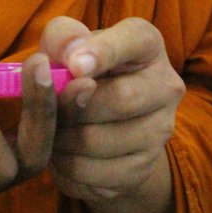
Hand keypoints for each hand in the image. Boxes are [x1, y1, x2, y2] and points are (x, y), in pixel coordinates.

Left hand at [40, 16, 185, 212]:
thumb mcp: (66, 44)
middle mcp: (165, 85)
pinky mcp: (144, 169)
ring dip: (63, 139)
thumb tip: (72, 59)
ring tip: (49, 130)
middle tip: (46, 107)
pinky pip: (96, 175)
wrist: (97, 118)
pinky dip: (67, 166)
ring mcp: (159, 131)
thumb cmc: (78, 68)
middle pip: (119, 100)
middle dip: (71, 106)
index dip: (103, 54)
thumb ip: (63, 38)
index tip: (74, 67)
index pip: (135, 40)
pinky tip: (60, 153)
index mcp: (147, 43)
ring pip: (102, 142)